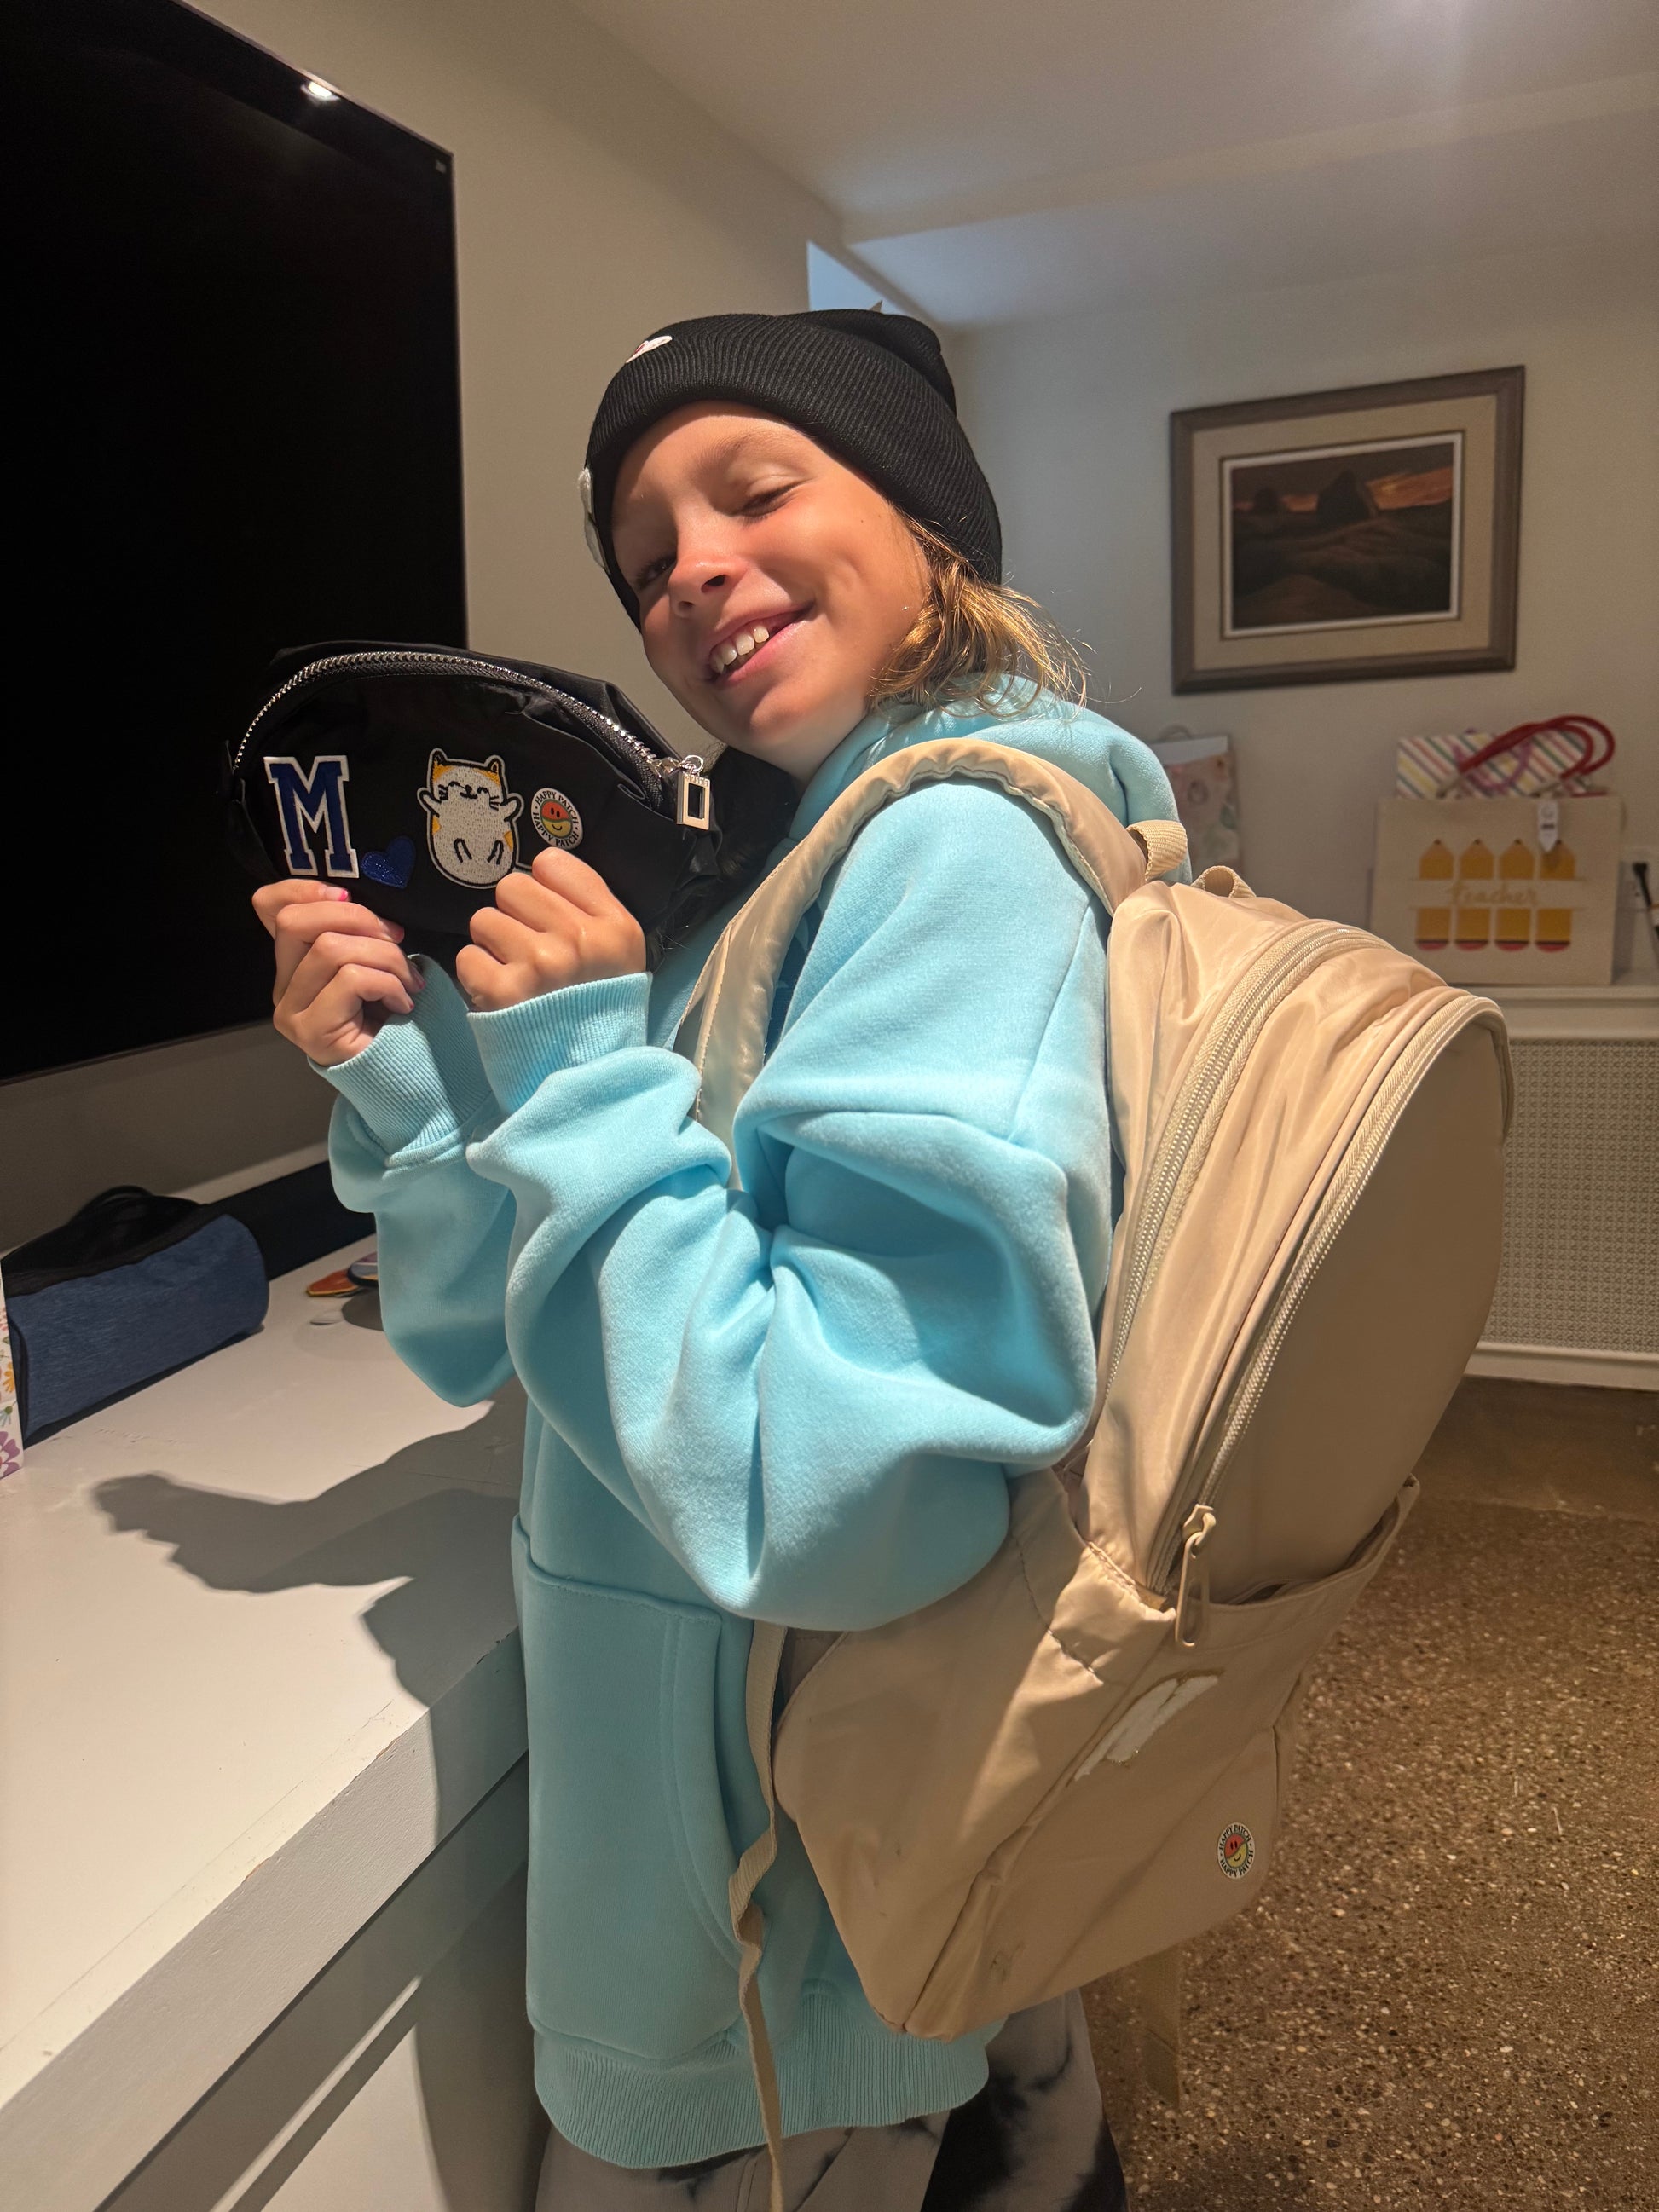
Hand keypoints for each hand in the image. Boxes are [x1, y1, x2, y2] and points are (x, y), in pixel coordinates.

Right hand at [253, 880, 424, 1063]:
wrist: (404, 1073)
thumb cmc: (393, 1013)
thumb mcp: (373, 958)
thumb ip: (352, 931)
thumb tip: (350, 901)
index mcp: (293, 962)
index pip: (269, 907)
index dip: (304, 888)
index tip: (349, 896)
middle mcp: (282, 986)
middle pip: (297, 922)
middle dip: (358, 919)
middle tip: (397, 941)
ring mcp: (291, 1011)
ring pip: (330, 949)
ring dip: (385, 957)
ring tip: (409, 981)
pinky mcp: (311, 1030)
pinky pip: (350, 979)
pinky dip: (388, 983)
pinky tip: (403, 1003)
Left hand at [458, 849, 645, 1011]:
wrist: (587, 1073)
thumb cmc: (599, 1005)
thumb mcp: (620, 950)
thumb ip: (588, 903)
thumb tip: (538, 867)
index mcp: (613, 924)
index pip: (550, 863)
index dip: (542, 889)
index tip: (548, 918)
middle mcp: (579, 939)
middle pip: (511, 886)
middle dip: (513, 916)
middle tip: (527, 949)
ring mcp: (540, 964)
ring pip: (483, 920)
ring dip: (492, 946)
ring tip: (516, 975)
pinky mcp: (503, 991)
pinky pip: (467, 956)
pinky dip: (478, 977)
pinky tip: (501, 995)